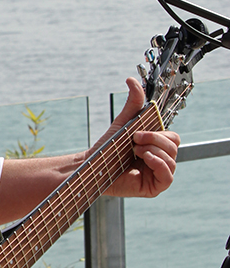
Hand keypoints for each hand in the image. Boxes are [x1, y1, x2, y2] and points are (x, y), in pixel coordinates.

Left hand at [94, 77, 179, 198]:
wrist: (93, 166)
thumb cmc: (108, 148)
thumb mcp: (124, 123)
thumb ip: (133, 103)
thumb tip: (132, 80)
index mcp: (157, 147)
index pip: (173, 137)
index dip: (158, 133)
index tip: (137, 132)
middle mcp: (161, 160)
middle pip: (174, 146)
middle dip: (154, 140)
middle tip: (134, 141)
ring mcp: (159, 175)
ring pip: (172, 160)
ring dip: (152, 151)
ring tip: (134, 151)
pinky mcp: (154, 187)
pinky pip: (168, 176)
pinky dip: (159, 164)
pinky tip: (146, 159)